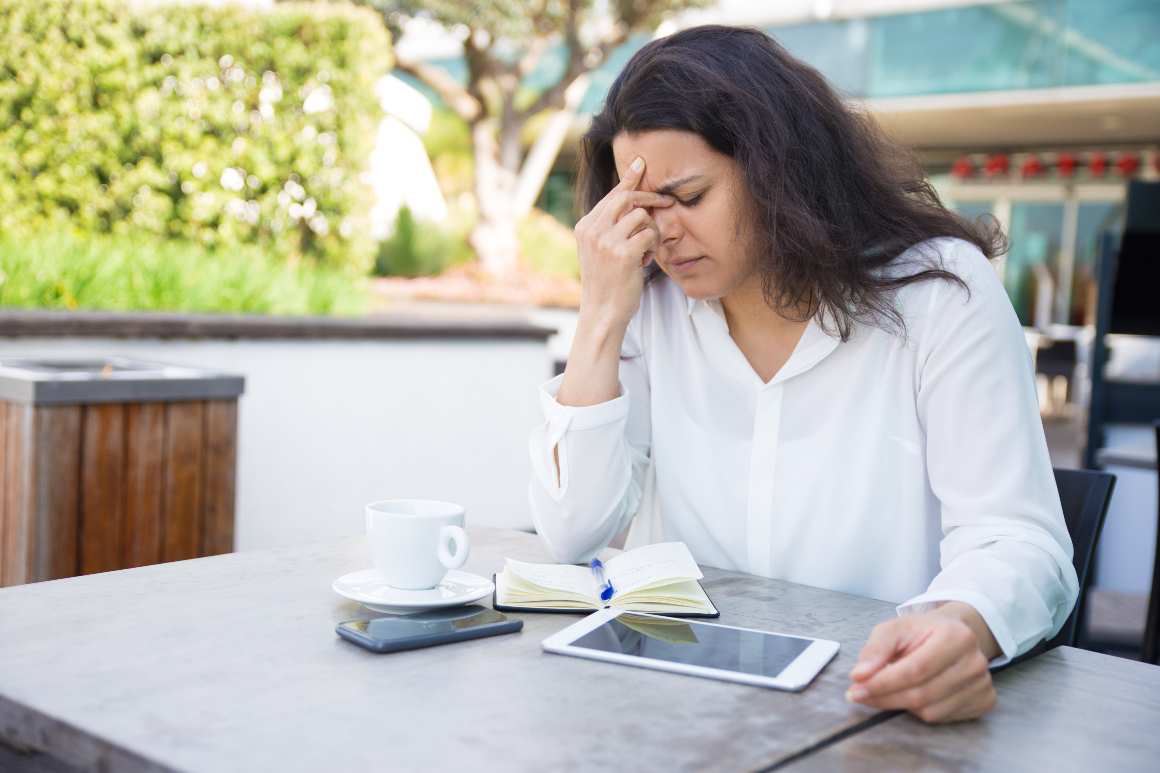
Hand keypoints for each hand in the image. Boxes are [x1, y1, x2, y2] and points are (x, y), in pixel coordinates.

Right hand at [573, 156, 673, 327]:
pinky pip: (650, 235)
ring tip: (644, 251)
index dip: (629, 179)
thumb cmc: (606, 282)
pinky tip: (644, 262)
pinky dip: (652, 247)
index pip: (611, 196)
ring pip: (641, 217)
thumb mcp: (600, 250)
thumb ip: (610, 225)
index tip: (642, 163)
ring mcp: (606, 242)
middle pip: (627, 198)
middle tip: (666, 202)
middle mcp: (592, 231)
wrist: (602, 312)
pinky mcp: (623, 254)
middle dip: (650, 198)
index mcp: (584, 227)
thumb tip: (629, 196)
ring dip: (651, 232)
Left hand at [846, 602, 998, 723]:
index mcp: (955, 636)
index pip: (915, 669)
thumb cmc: (923, 632)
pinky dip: (921, 711)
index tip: (857, 689)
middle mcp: (975, 661)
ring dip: (902, 705)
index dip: (883, 683)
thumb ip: (875, 650)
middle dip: (885, 698)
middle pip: (922, 694)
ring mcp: (983, 684)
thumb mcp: (894, 629)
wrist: (955, 634)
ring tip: (892, 688)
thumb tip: (860, 675)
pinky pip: (944, 718)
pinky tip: (915, 693)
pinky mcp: (985, 701)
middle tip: (861, 695)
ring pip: (931, 711)